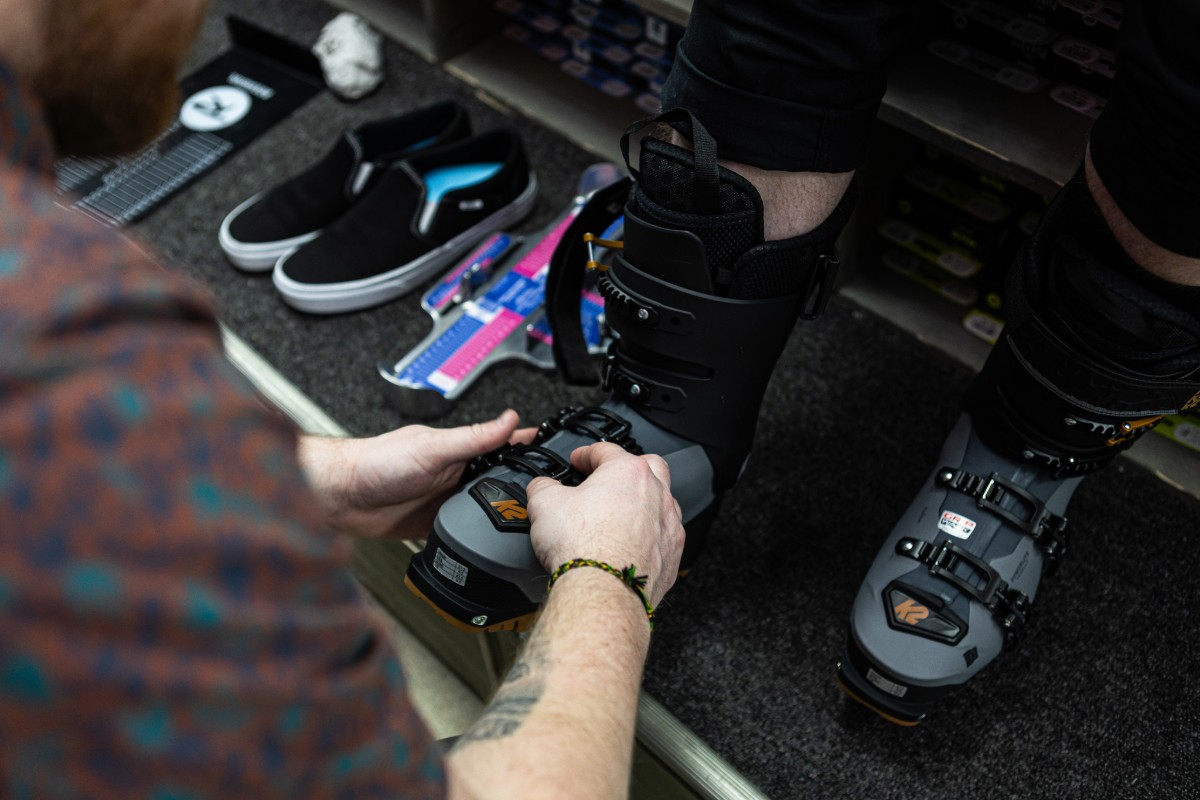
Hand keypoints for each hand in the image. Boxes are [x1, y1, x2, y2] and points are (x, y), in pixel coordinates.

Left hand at [300, 409, 532, 538]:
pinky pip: (462, 531)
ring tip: (531, 519)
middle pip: (497, 479)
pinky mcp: (433, 525)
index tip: (556, 449)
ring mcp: (444, 500)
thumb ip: (473, 438)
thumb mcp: (433, 447)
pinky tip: (490, 541)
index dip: (526, 446)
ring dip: (499, 512)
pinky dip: (475, 535)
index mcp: (458, 449)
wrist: (341, 498)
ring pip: (483, 506)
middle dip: (522, 485)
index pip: (500, 445)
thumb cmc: (376, 463)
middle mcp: (454, 473)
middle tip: (553, 494)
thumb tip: (509, 418)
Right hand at [525, 443, 684, 605]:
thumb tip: (541, 487)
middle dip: (628, 468)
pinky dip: (650, 534)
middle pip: (648, 467)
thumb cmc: (584, 548)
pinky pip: (665, 535)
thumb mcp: (545, 505)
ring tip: (621, 512)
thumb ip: (543, 488)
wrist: (603, 591)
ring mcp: (668, 525)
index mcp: (628, 473)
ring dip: (644, 502)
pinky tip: (633, 543)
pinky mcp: (671, 555)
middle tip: (608, 478)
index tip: (578, 460)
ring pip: (662, 501)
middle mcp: (656, 494)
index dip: (587, 453)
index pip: (606, 450)